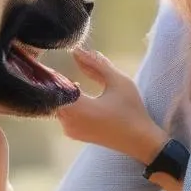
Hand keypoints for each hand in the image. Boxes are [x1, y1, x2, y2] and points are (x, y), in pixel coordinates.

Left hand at [56, 48, 166, 162]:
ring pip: (56, 106)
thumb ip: (96, 64)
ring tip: (69, 78)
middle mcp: (69, 121)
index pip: (53, 86)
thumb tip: (77, 50)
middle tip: (56, 67)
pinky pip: (62, 114)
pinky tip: (78, 93)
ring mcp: (70, 130)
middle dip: (55, 82)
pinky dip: (66, 102)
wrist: (139, 140)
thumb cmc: (131, 110)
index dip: (50, 73)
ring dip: (62, 92)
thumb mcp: (118, 81)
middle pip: (52, 97)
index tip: (50, 62)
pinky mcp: (74, 134)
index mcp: (78, 108)